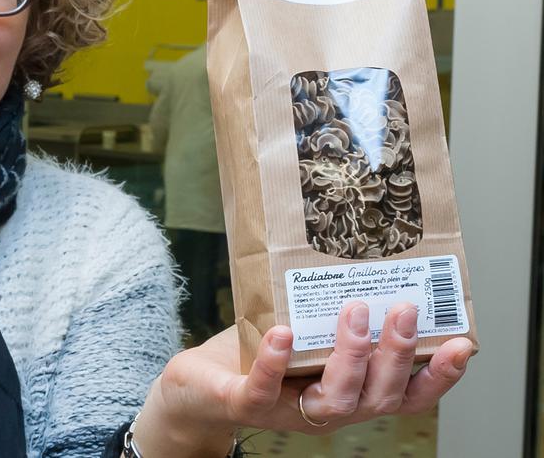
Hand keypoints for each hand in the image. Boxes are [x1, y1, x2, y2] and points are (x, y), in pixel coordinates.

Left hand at [145, 300, 472, 450]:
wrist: (195, 386)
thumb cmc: (256, 352)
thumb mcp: (303, 327)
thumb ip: (332, 304)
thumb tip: (363, 245)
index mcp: (351, 391)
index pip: (407, 394)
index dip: (437, 376)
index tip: (461, 342)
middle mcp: (329, 408)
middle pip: (379, 395)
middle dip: (394, 353)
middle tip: (400, 308)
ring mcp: (289, 411)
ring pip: (335, 399)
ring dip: (349, 355)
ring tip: (352, 310)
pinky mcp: (245, 405)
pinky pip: (265, 391)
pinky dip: (276, 362)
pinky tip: (283, 333)